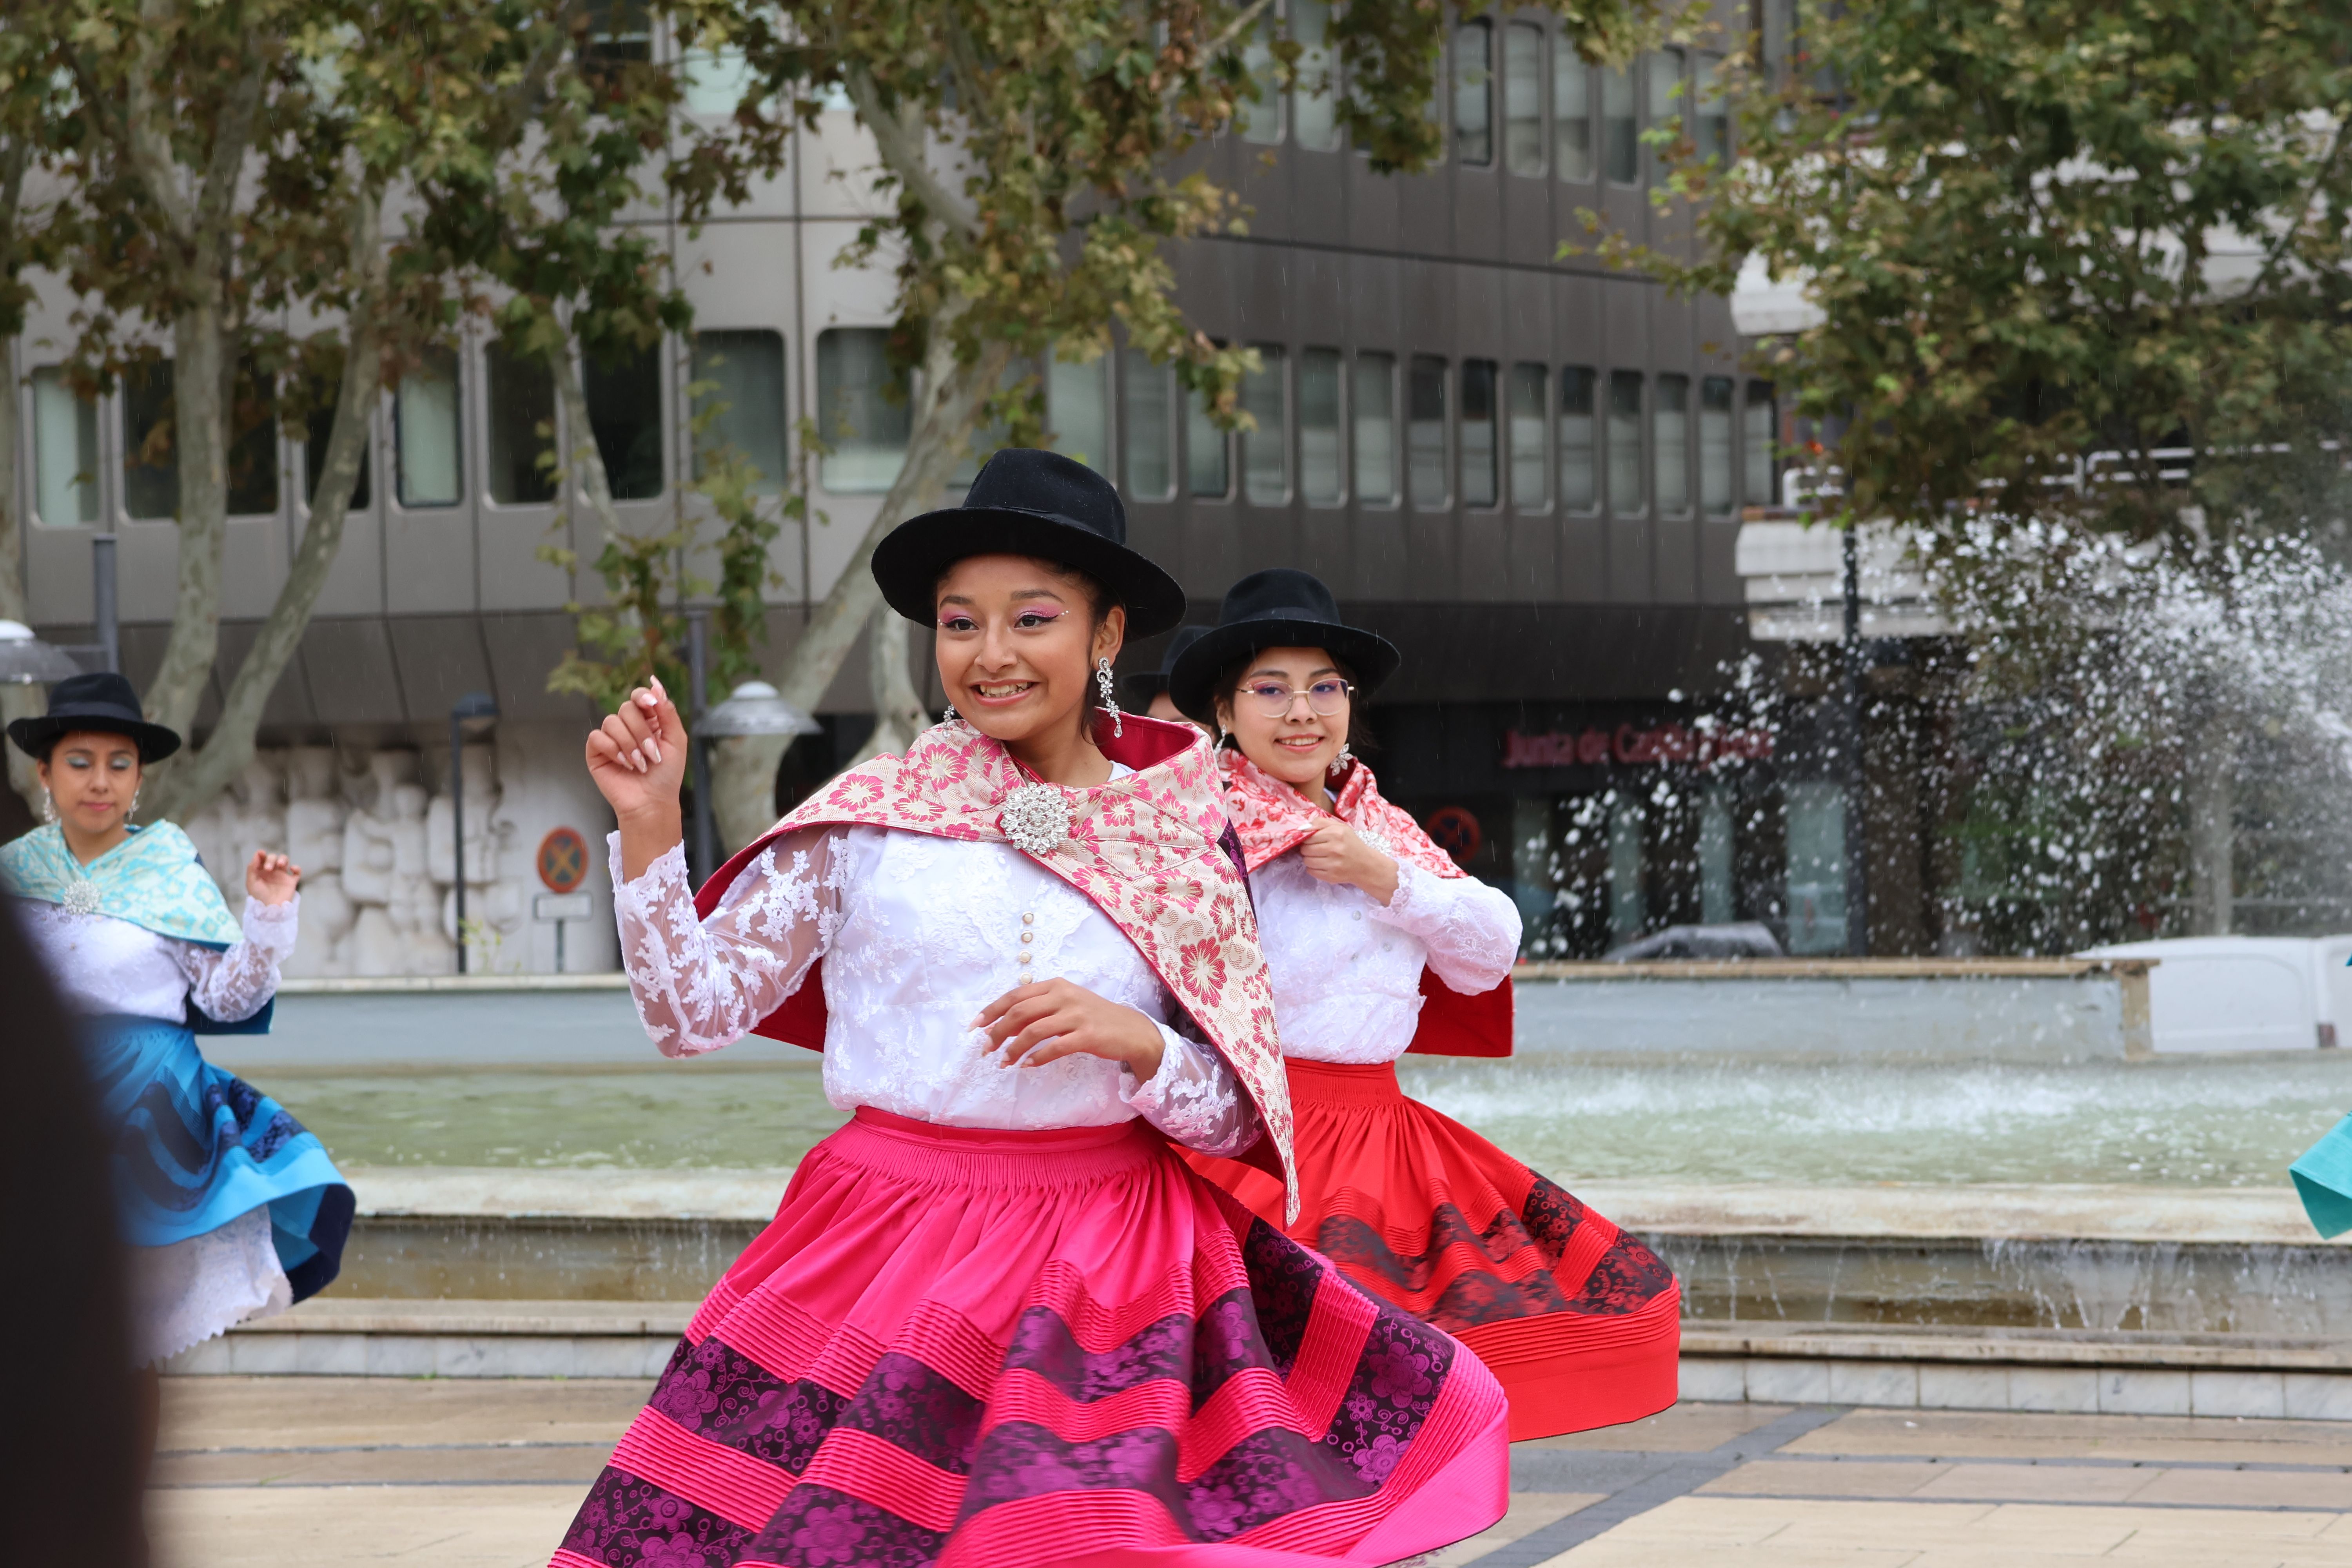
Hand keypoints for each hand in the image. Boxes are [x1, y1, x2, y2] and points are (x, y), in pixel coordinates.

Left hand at [246, 851, 300, 904]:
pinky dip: (297, 868)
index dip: (262, 854)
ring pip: (285, 860)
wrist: (270, 909)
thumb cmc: (259, 897)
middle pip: (273, 857)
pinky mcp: (291, 881)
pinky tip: (292, 869)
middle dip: (271, 859)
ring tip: (280, 865)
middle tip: (268, 868)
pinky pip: (297, 872)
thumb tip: (258, 853)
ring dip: (283, 859)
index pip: (262, 858)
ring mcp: (282, 876)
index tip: (261, 854)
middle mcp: (271, 872)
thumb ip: (252, 868)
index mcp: (260, 871)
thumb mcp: (251, 882)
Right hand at [587, 679, 689, 877]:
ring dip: (629, 744)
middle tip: (652, 754)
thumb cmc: (667, 774)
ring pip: (612, 722)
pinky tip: (624, 764)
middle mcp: (628, 726)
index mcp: (648, 720)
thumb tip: (655, 684)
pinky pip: (597, 737)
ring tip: (639, 764)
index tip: (651, 705)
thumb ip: (667, 711)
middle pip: (626, 708)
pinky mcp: (596, 752)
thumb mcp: (676, 740)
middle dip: (642, 732)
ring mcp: (611, 738)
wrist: (652, 801)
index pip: (639, 697)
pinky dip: (613, 750)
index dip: (643, 697)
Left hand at [974, 978, 1166, 1079]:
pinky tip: (1028, 1066)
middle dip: (998, 1032)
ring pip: (1034, 1030)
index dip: (992, 1010)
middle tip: (986, 1049)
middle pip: (1020, 1011)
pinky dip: (1037, 1057)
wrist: (1131, 1030)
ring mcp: (1077, 1015)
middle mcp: (1064, 996)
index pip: (1015, 995)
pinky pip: (1055, 1047)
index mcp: (1056, 985)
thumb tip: (1000, 1026)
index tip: (975, 1026)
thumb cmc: (1092, 1018)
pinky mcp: (1087, 1035)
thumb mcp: (1064, 1006)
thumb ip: (1036, 1012)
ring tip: (1004, 1063)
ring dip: (1014, 1048)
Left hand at [1299, 820, 1398, 904]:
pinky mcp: (1331, 876)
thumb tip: (1300, 829)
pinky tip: (1323, 865)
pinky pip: (1311, 872)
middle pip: (1305, 849)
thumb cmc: (1350, 843)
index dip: (1308, 839)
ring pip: (1306, 861)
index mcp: (1336, 833)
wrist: (1365, 865)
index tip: (1314, 840)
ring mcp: (1333, 864)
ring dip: (1310, 859)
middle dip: (1308, 849)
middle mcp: (1334, 848)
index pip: (1308, 837)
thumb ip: (1320, 823)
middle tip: (1318, 849)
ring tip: (1320, 857)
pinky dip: (1314, 869)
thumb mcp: (1340, 827)